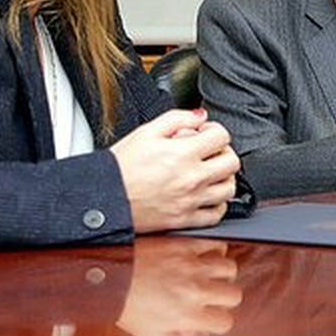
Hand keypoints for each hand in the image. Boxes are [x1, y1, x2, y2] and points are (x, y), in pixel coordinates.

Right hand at [111, 108, 239, 232]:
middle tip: (210, 152)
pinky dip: (217, 204)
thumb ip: (177, 118)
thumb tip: (200, 116)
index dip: (215, 130)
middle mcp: (191, 178)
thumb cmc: (120, 167)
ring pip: (229, 189)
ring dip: (223, 178)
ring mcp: (190, 201)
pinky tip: (206, 195)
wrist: (104, 198)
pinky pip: (217, 214)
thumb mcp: (145, 132)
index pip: (222, 136)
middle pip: (232, 163)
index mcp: (182, 154)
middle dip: (223, 152)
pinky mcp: (185, 219)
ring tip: (209, 173)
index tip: (205, 134)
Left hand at [116, 237, 241, 335]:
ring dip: (223, 273)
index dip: (219, 321)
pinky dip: (215, 250)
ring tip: (210, 275)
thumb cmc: (127, 305)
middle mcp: (194, 291)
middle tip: (212, 296)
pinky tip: (205, 257)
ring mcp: (191, 266)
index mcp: (187, 316)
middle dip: (225, 298)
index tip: (210, 316)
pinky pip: (215, 245)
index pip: (225, 321)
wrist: (108, 275)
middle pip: (233, 295)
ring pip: (229, 268)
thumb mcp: (152, 334)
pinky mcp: (186, 246)